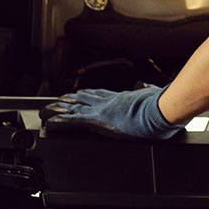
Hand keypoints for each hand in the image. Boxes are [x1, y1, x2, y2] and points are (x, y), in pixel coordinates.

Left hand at [42, 85, 183, 139]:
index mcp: (122, 98)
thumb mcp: (154, 95)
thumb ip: (147, 92)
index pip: (100, 95)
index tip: (79, 94)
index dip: (88, 94)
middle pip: (83, 100)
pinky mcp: (98, 121)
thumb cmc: (163, 104)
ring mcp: (102, 111)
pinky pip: (73, 121)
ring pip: (73, 108)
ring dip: (58, 110)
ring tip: (46, 112)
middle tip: (56, 102)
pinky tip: (50, 123)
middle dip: (68, 101)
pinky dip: (60, 121)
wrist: (163, 109)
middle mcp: (109, 102)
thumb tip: (145, 85)